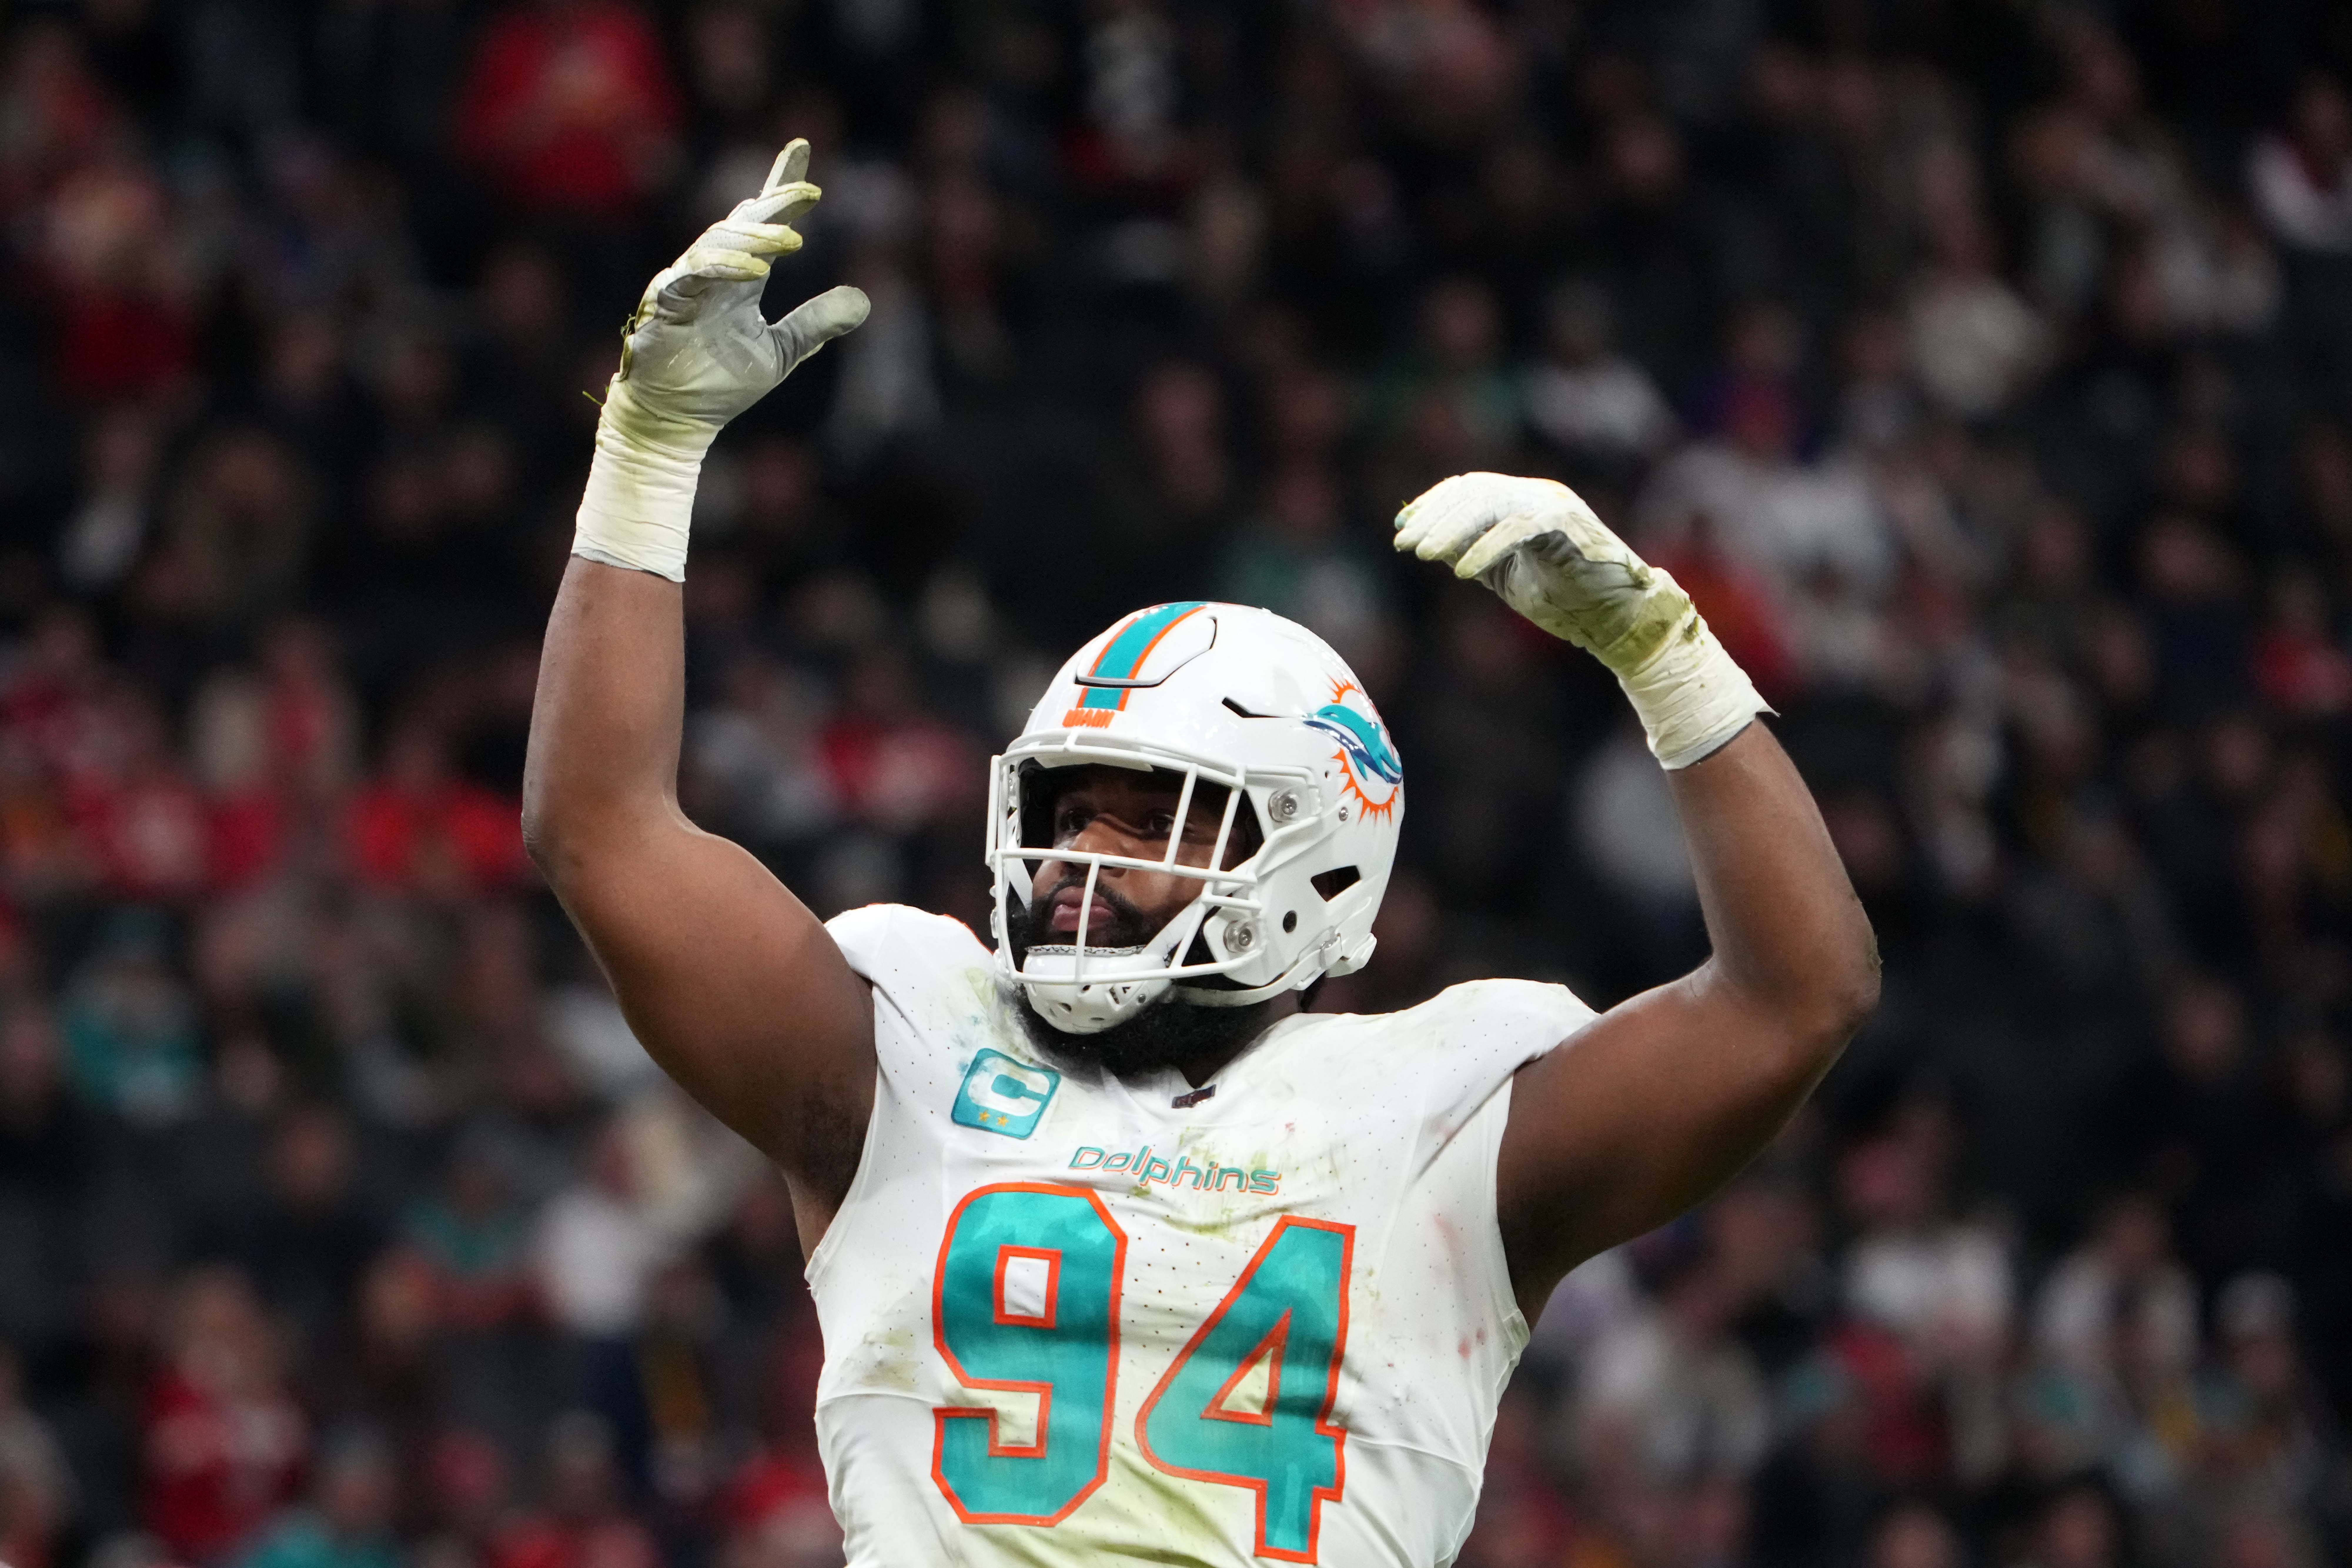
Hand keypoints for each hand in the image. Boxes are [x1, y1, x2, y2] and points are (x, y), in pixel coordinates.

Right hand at [603, 139, 869, 456]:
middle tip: (808, 191)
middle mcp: (713, 271)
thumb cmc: (720, 384)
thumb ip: (817, 324)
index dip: (780, 187)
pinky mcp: (666, 303)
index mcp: (740, 276)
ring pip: (719, 242)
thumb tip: (864, 301)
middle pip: (743, 221)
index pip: (761, 220)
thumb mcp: (782, 352)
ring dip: (756, 238)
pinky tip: (754, 270)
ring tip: (792, 240)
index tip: (801, 150)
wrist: (676, 418)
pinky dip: (723, 268)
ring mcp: (686, 283)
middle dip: (774, 201)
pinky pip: (693, 275)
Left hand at [1392, 471, 1690, 677]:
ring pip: (1493, 503)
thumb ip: (1468, 552)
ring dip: (1452, 528)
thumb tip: (1423, 541)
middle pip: (1476, 491)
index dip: (1432, 505)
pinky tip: (1461, 571)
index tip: (1402, 530)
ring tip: (1423, 554)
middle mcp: (1539, 495)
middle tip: (1405, 544)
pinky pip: (1520, 527)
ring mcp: (1556, 506)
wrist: (1617, 620)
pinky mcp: (1570, 526)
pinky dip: (1487, 547)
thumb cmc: (1564, 599)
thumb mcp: (1502, 574)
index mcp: (1524, 501)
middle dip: (1435, 517)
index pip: (1470, 487)